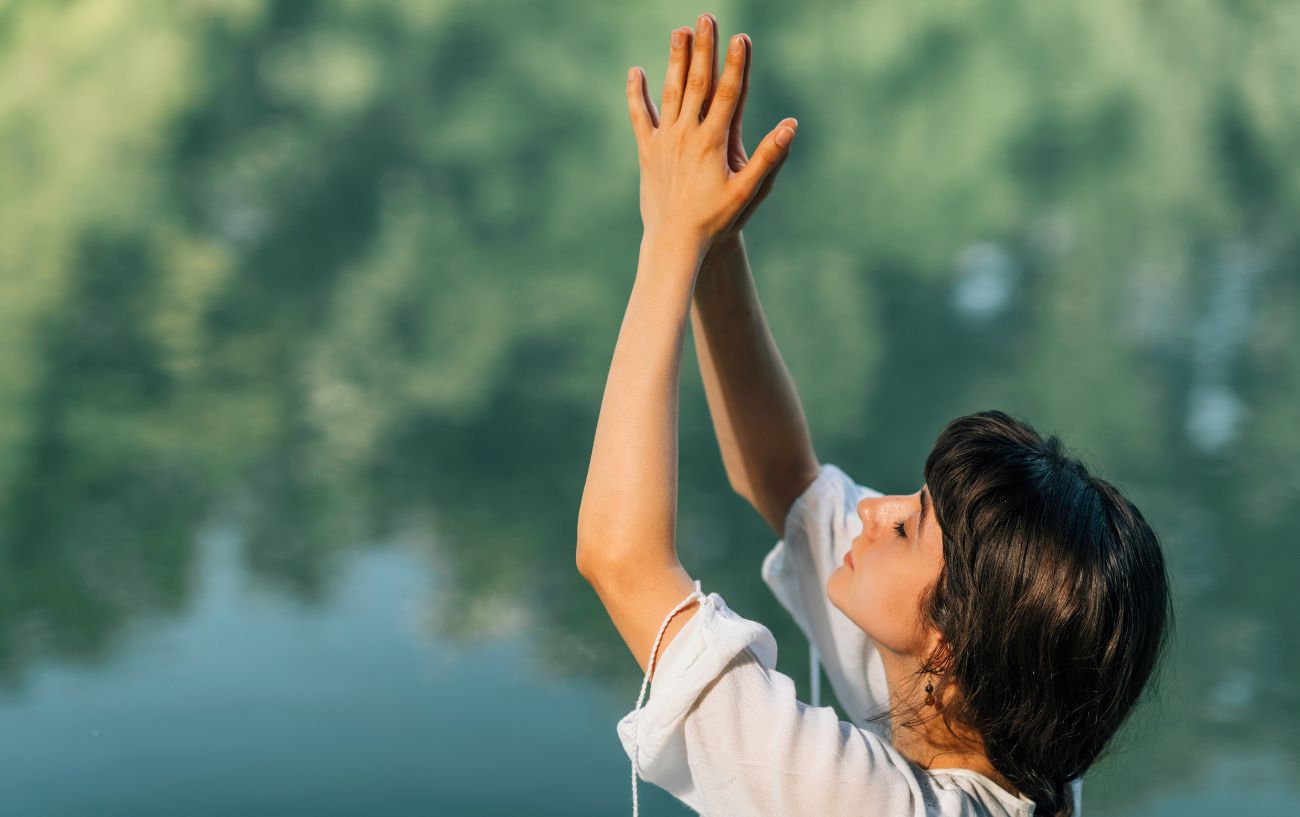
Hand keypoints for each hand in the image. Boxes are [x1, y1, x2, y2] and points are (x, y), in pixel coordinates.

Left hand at [626, 13, 797, 252]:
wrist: (674, 242)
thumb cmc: (716, 221)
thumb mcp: (748, 192)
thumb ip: (768, 157)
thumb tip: (790, 127)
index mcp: (712, 142)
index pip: (727, 94)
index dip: (735, 64)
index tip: (740, 37)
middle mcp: (686, 135)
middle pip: (696, 83)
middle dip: (703, 48)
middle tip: (707, 17)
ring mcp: (664, 141)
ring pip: (669, 92)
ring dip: (675, 60)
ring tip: (679, 31)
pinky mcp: (647, 151)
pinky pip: (640, 116)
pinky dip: (636, 94)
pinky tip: (635, 72)